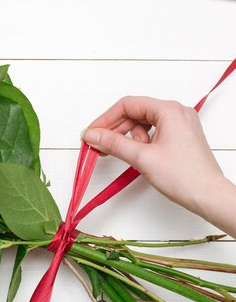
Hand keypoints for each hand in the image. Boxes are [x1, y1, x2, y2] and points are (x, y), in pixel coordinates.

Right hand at [83, 96, 235, 235]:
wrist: (208, 196)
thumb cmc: (185, 177)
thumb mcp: (142, 158)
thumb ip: (113, 143)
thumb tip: (92, 135)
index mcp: (169, 110)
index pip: (128, 105)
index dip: (105, 119)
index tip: (91, 133)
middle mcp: (176, 113)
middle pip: (135, 114)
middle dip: (115, 130)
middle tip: (98, 145)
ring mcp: (180, 124)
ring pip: (143, 124)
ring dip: (128, 138)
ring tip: (120, 154)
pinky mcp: (180, 137)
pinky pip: (154, 133)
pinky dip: (140, 143)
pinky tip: (136, 156)